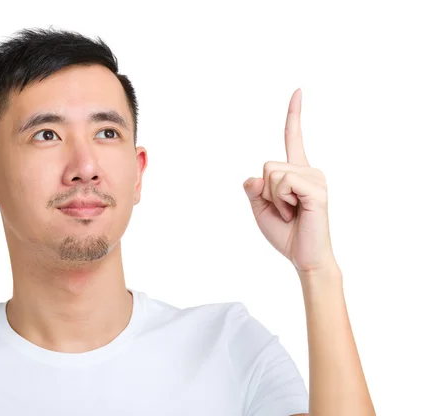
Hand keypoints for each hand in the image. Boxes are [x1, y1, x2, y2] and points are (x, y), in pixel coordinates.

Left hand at [243, 89, 337, 276]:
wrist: (303, 257)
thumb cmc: (285, 233)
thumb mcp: (260, 207)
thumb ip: (254, 188)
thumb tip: (256, 176)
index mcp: (296, 172)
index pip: (293, 138)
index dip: (294, 114)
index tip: (297, 91)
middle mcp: (309, 170)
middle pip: (267, 165)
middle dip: (265, 193)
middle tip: (284, 211)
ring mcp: (315, 178)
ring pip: (272, 174)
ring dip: (273, 199)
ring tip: (290, 213)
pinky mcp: (316, 189)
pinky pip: (282, 183)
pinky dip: (280, 202)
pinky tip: (295, 213)